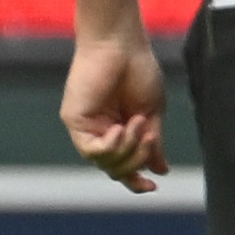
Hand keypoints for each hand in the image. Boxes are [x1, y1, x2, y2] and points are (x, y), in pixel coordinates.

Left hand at [64, 29, 169, 193]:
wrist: (122, 46)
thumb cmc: (139, 72)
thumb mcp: (152, 113)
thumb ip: (152, 144)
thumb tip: (159, 170)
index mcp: (119, 130)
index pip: (122, 165)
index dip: (135, 181)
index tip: (154, 187)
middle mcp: (99, 131)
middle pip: (115, 168)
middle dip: (137, 159)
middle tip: (149, 135)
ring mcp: (86, 126)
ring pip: (105, 162)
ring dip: (128, 149)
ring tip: (137, 124)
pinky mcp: (74, 120)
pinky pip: (91, 150)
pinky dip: (111, 146)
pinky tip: (120, 129)